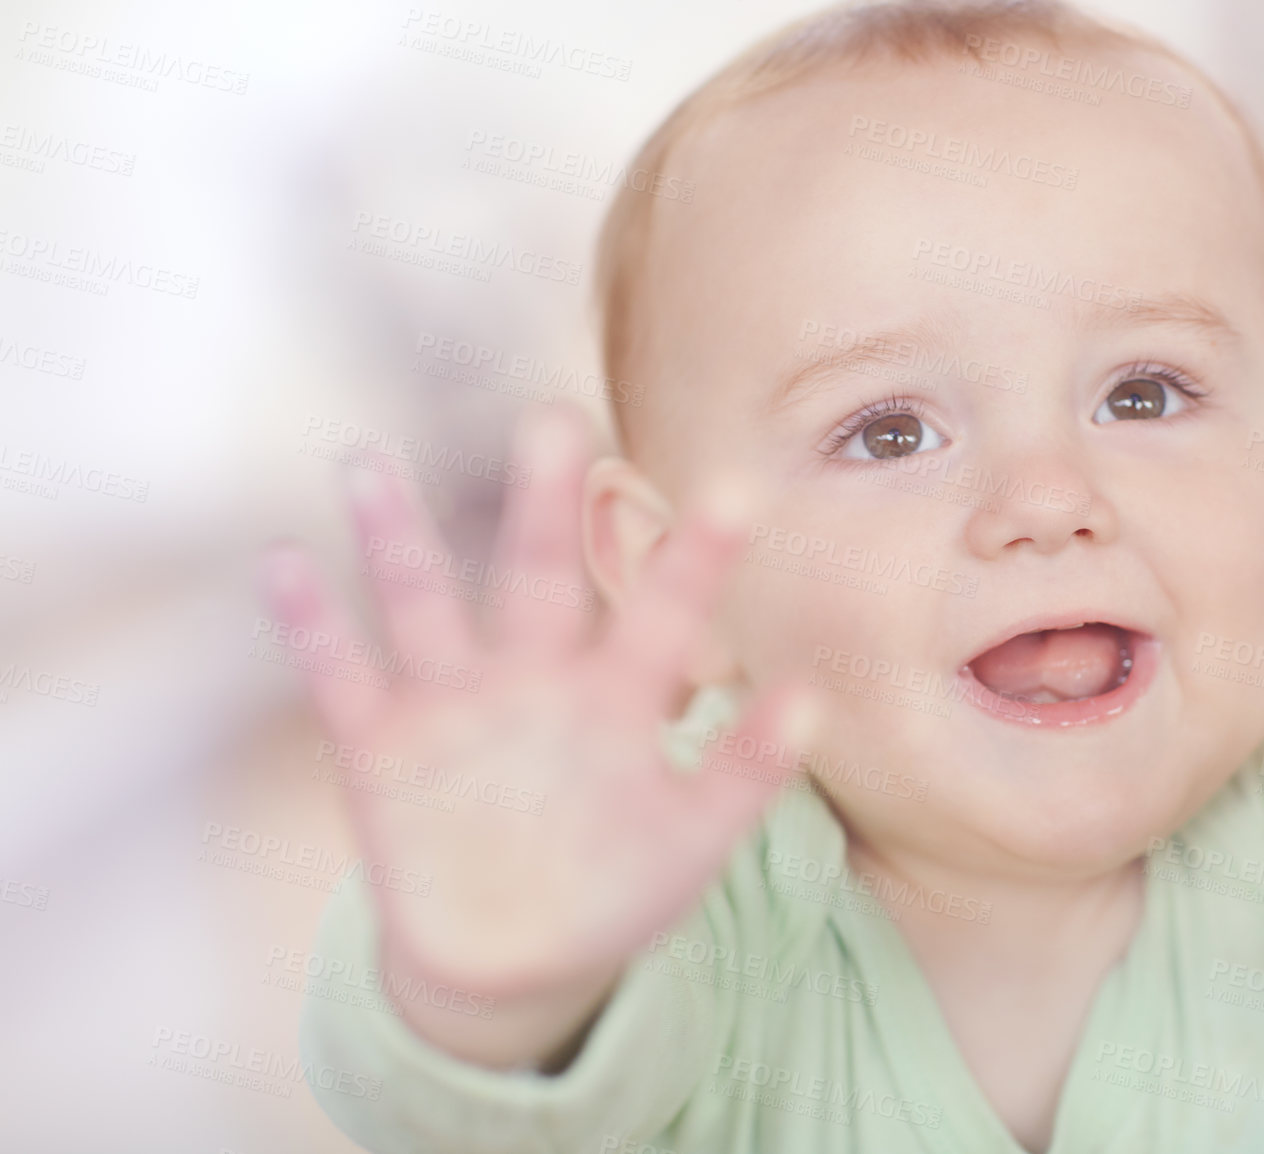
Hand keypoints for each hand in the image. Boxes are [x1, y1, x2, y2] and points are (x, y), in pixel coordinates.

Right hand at [260, 408, 817, 1064]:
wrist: (517, 964)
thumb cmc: (618, 886)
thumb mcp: (691, 838)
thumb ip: (745, 772)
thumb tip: (814, 699)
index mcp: (616, 696)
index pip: (663, 613)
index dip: (696, 558)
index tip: (737, 490)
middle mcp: (533, 678)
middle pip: (535, 575)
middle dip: (541, 505)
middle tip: (554, 420)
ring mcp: (453, 707)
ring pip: (422, 605)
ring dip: (395, 541)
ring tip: (367, 464)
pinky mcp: (380, 749)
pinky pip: (341, 678)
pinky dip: (311, 627)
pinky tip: (284, 562)